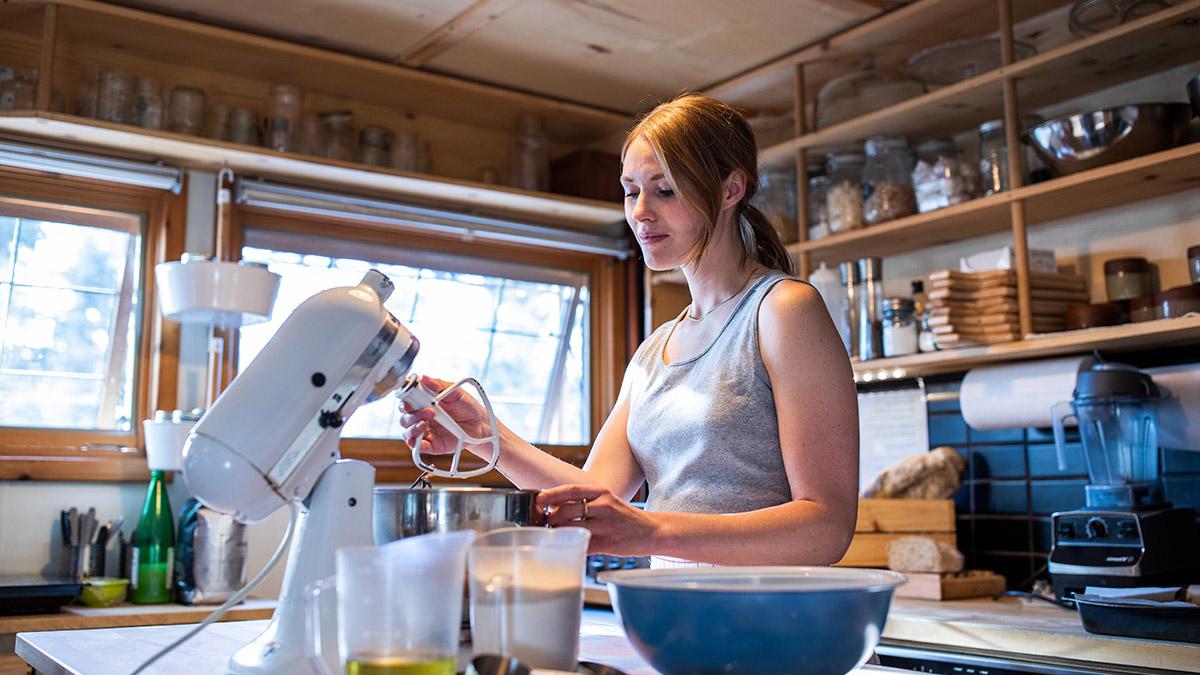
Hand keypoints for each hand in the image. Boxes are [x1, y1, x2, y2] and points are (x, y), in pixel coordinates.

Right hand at [397, 375, 496, 456]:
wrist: (480, 425)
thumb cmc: (467, 407)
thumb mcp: (456, 392)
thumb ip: (440, 385)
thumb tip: (425, 378)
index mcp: (424, 402)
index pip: (406, 400)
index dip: (404, 399)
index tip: (410, 398)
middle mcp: (421, 417)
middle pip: (405, 417)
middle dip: (413, 414)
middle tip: (430, 411)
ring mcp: (425, 431)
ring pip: (407, 432)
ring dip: (413, 428)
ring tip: (426, 423)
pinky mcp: (431, 445)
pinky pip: (418, 447)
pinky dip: (415, 445)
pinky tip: (420, 440)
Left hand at [537, 484, 658, 556]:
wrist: (651, 531)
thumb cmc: (624, 517)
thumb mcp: (607, 501)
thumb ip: (585, 502)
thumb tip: (555, 507)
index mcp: (601, 492)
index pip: (570, 490)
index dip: (550, 495)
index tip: (537, 500)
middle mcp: (603, 505)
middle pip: (566, 510)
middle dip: (550, 518)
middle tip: (545, 523)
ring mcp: (605, 525)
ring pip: (570, 528)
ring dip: (557, 532)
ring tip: (554, 534)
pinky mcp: (607, 543)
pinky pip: (581, 544)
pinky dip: (571, 545)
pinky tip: (568, 545)